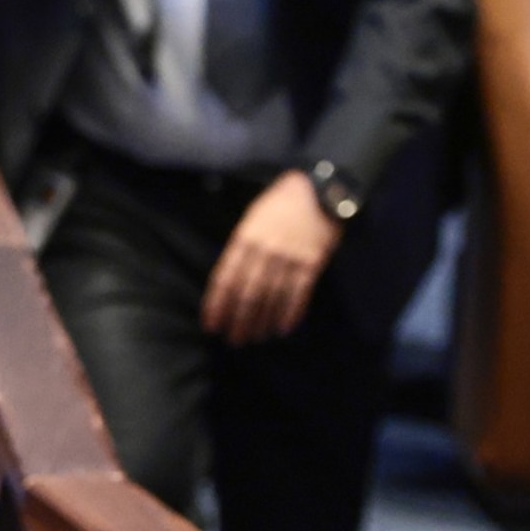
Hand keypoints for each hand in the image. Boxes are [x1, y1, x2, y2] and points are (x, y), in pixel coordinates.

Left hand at [200, 171, 342, 346]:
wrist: (318, 191)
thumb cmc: (280, 204)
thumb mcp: (252, 219)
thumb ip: (241, 247)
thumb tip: (229, 282)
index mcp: (245, 238)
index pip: (225, 279)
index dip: (216, 305)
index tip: (211, 325)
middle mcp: (264, 251)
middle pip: (247, 294)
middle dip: (238, 321)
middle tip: (234, 340)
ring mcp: (288, 258)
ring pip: (271, 299)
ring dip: (262, 322)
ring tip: (256, 337)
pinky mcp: (311, 264)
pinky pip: (298, 296)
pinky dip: (289, 315)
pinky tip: (282, 329)